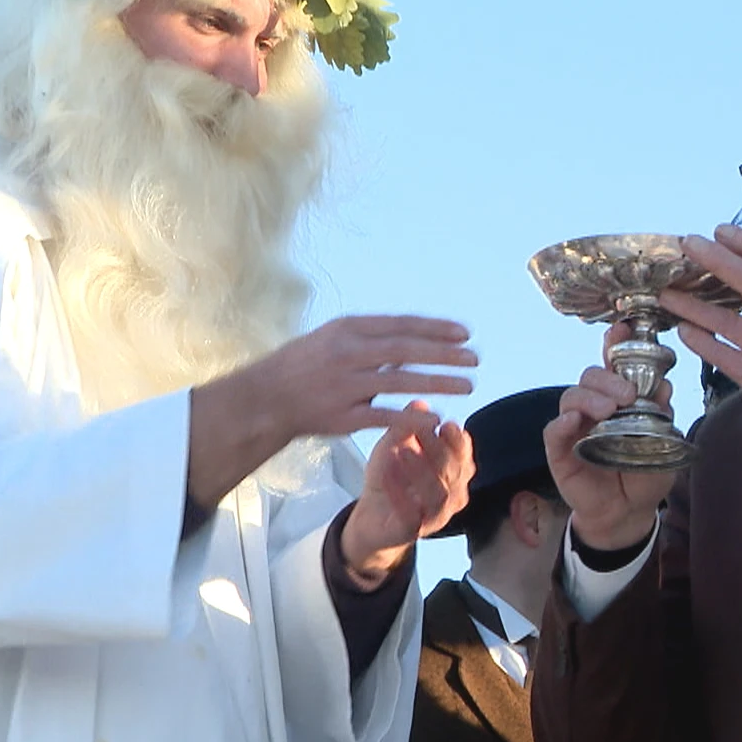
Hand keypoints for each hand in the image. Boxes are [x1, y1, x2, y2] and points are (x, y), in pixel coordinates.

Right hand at [262, 315, 477, 439]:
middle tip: (475, 358)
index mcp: (348, 329)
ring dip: (438, 382)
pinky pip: (383, 416)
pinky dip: (411, 416)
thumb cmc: (306, 365)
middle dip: (444, 353)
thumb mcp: (335, 338)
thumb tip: (415, 338)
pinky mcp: (342, 416)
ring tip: (467, 385)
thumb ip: (373, 339)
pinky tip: (436, 416)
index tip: (465, 333)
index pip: (401, 325)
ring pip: (400, 381)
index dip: (435, 328)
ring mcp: (345, 385)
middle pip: (406, 350)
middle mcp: (347, 353)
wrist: (266, 398)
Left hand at [342, 401, 475, 588]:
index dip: (458, 440)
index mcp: (454, 473)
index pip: (464, 455)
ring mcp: (434, 516)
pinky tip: (387, 474)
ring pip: (439, 495)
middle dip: (438, 450)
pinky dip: (399, 493)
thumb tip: (420, 403)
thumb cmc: (391, 478)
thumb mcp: (394, 445)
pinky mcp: (412, 531)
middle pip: (454, 472)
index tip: (445, 424)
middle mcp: (451, 496)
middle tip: (420, 432)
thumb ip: (406, 426)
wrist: (371, 516)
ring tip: (403, 451)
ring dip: (421, 470)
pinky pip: (411, 515)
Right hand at [544, 327, 677, 550]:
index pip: (612, 365)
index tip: (622, 328)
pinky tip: (573, 422)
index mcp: (618, 400)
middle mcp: (594, 407)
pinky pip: (553, 431)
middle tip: (627, 395)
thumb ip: (662, 417)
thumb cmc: (644, 474)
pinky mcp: (560, 451)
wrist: (629, 513)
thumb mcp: (661, 444)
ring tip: (607, 411)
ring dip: (589, 398)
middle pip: (590, 376)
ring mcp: (574, 428)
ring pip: (571, 397)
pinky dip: (562, 423)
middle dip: (607, 378)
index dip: (614, 344)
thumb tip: (666, 387)